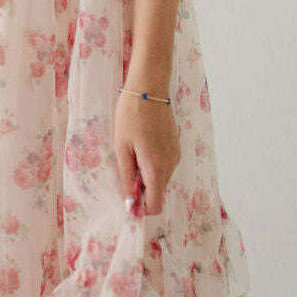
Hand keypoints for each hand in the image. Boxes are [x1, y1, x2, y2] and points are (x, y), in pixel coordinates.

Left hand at [114, 86, 179, 215]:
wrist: (149, 88)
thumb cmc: (130, 116)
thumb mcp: (122, 147)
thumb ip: (126, 177)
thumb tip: (129, 203)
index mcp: (156, 168)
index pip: (156, 205)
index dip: (141, 208)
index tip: (127, 200)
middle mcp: (170, 165)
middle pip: (158, 193)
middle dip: (142, 190)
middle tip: (124, 171)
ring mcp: (175, 155)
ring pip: (161, 179)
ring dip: (146, 176)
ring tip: (131, 154)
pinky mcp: (175, 146)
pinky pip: (164, 166)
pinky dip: (153, 165)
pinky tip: (141, 146)